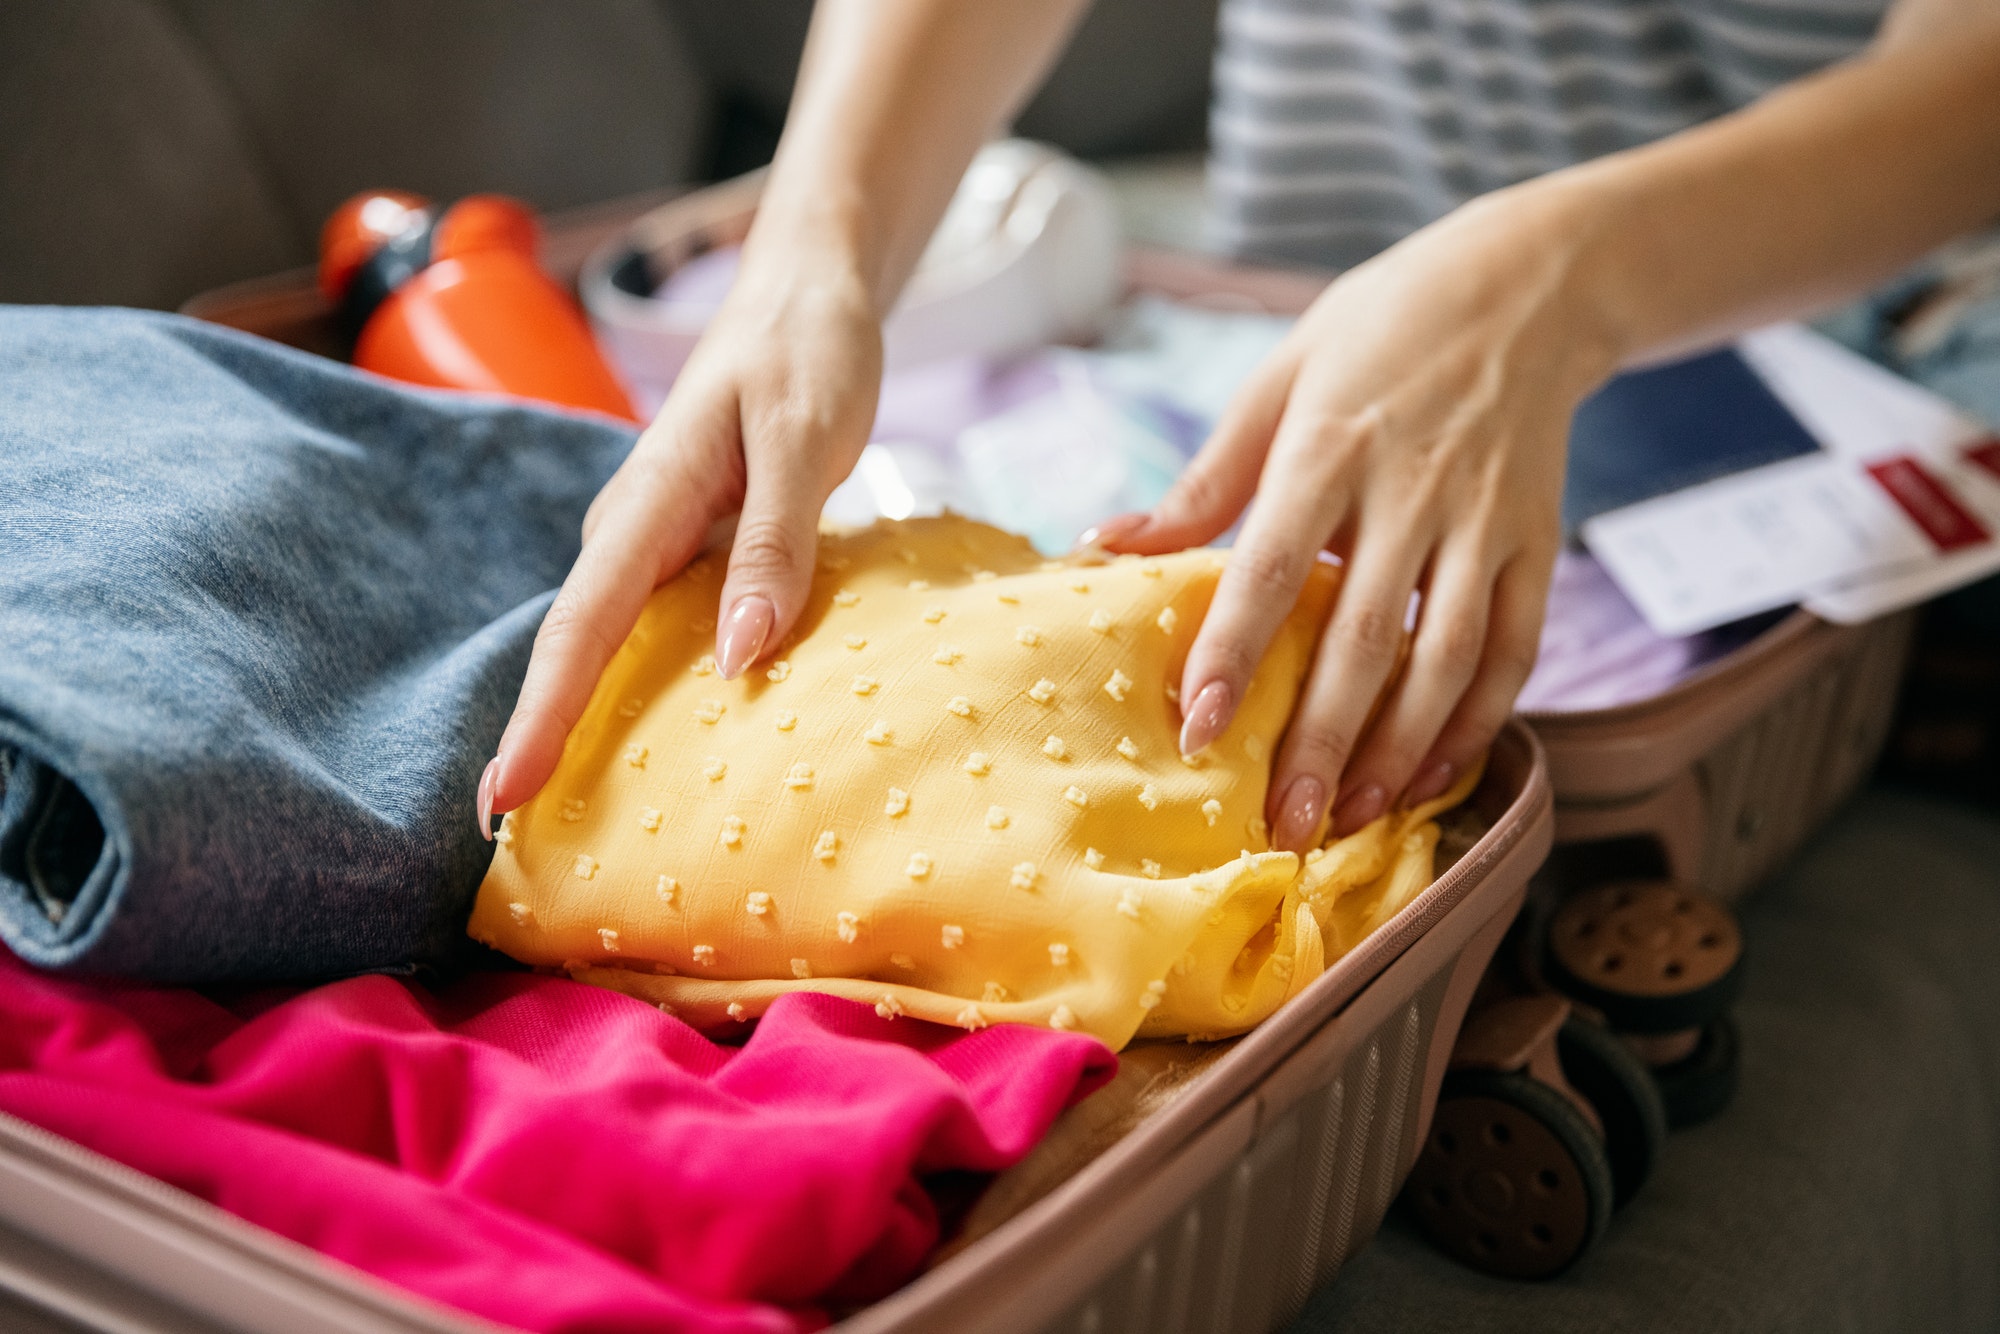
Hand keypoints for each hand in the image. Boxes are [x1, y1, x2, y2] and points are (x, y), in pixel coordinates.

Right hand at [479, 253, 884, 828]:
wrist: (808, 291)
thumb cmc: (809, 353)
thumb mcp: (807, 439)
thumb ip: (774, 545)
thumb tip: (737, 661)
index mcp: (652, 499)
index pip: (580, 626)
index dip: (540, 718)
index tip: (500, 799)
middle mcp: (637, 524)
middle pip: (575, 648)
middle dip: (540, 739)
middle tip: (509, 841)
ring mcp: (656, 535)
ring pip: (610, 641)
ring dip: (586, 718)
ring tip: (566, 813)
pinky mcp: (688, 540)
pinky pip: (653, 623)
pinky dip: (644, 681)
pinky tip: (655, 736)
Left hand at [1095, 186, 1618, 851]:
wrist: (1529, 285)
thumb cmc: (1378, 330)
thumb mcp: (1280, 376)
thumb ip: (1205, 478)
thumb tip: (1109, 545)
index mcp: (1331, 443)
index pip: (1273, 563)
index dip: (1236, 650)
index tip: (1198, 728)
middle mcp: (1413, 489)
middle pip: (1365, 636)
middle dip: (1324, 740)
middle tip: (1284, 824)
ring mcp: (1484, 521)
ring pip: (1448, 659)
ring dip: (1402, 749)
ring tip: (1355, 816)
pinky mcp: (1537, 542)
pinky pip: (1514, 649)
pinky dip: (1478, 721)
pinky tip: (1434, 775)